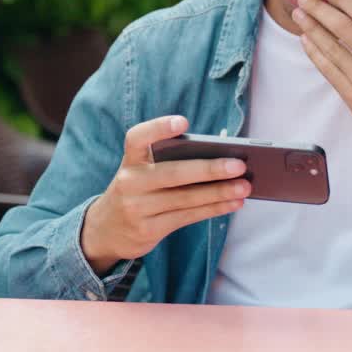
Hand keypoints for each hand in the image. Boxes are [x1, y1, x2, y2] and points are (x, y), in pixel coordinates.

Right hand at [81, 115, 249, 275]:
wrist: (105, 230)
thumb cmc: (138, 190)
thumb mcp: (141, 171)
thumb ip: (168, 161)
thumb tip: (220, 156)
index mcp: (130, 160)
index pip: (137, 138)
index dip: (158, 128)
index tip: (183, 122)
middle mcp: (130, 182)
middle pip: (173, 173)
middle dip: (209, 169)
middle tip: (239, 165)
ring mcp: (138, 208)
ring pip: (185, 198)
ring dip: (219, 192)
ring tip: (245, 186)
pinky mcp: (149, 230)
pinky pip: (187, 217)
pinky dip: (214, 209)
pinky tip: (233, 203)